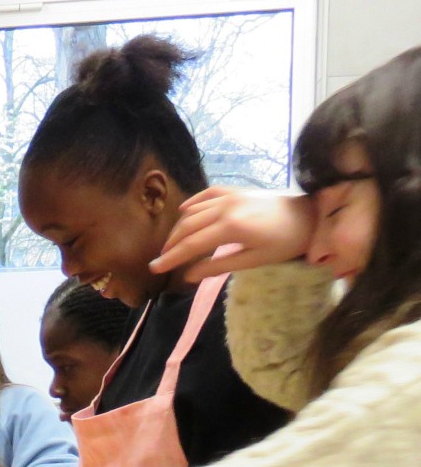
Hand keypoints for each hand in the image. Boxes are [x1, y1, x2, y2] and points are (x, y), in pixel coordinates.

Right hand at [151, 187, 314, 281]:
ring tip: (172, 243)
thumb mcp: (254, 260)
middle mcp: (226, 208)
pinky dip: (193, 203)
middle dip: (171, 244)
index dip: (172, 257)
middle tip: (160, 260)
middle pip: (188, 227)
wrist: (311, 215)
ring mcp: (230, 196)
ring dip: (179, 228)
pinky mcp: (236, 190)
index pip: (192, 245)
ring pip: (194, 211)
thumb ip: (219, 266)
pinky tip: (184, 212)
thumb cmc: (286, 242)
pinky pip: (206, 194)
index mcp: (231, 227)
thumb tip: (189, 276)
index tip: (155, 269)